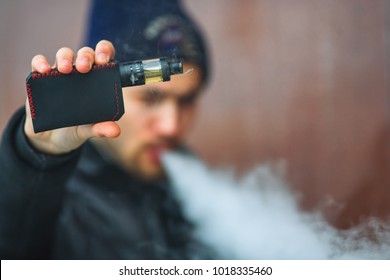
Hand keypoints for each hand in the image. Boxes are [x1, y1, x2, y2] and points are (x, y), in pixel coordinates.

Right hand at [24, 40, 120, 154]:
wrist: (51, 139)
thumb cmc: (76, 128)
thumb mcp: (89, 129)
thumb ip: (101, 128)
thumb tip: (115, 131)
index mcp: (97, 80)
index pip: (103, 57)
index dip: (105, 52)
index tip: (104, 61)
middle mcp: (80, 72)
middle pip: (85, 53)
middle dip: (86, 56)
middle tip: (84, 68)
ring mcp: (60, 73)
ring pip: (64, 54)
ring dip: (65, 57)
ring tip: (65, 69)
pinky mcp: (40, 78)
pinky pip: (39, 62)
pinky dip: (40, 63)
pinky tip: (44, 70)